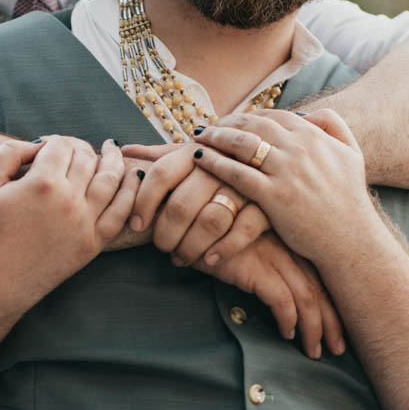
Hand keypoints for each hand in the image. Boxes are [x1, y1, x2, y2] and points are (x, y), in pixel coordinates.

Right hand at [0, 136, 138, 300]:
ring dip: (113, 159)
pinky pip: (121, 212)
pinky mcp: (93, 243)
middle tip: (72, 149)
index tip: (45, 147)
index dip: (53, 141)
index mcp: (42, 183)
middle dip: (79, 147)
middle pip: (85, 158)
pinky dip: (131, 191)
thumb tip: (38, 144)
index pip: (60, 146)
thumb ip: (9, 152)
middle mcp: (69, 200)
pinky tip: (134, 177)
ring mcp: (85, 223)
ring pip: (111, 179)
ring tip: (112, 148)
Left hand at [128, 141, 271, 266]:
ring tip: (182, 258)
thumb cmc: (227, 161)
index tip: (138, 225)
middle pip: (181, 204)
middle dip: (166, 234)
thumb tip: (124, 150)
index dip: (143, 203)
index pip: (160, 175)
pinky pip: (242, 231)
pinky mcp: (269, 203)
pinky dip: (223, 249)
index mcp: (196, 150)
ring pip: (210, 221)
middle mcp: (219, 163)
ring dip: (191, 246)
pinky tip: (210, 259)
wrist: (283, 161)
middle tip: (162, 248)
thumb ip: (162, 155)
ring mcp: (246, 183)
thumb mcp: (197, 152)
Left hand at [193, 110, 374, 269]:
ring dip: (216, 137)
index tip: (232, 120)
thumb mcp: (352, 154)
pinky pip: (236, 173)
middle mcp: (299, 147)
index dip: (248, 115)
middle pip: (252, 124)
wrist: (350, 239)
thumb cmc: (349, 200)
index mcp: (314, 135)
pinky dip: (214, 162)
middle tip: (208, 126)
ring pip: (241, 143)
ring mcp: (286, 171)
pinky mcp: (274, 196)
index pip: (272, 115)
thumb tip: (310, 114)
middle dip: (226, 122)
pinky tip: (199, 159)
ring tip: (199, 138)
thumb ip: (334, 127)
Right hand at [202, 232, 343, 357]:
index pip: (322, 275)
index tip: (338, 329)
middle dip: (332, 322)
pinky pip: (281, 299)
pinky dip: (288, 319)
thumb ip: (267, 258)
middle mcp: (288, 245)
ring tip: (313, 351)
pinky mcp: (254, 265)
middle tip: (337, 349)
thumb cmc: (214, 231)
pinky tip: (286, 334)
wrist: (186, 217)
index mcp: (291, 238)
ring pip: (307, 296)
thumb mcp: (249, 242)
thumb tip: (283, 294)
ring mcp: (273, 254)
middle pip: (321, 288)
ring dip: (313, 328)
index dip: (334, 304)